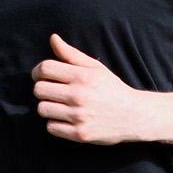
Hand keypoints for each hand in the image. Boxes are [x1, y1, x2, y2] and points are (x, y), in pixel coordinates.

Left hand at [32, 34, 148, 143]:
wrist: (135, 115)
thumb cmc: (112, 89)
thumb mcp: (95, 68)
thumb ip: (71, 54)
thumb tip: (53, 38)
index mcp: (83, 76)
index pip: (45, 69)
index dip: (37, 72)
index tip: (40, 76)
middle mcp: (79, 95)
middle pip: (39, 90)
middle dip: (42, 89)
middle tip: (52, 92)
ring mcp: (79, 116)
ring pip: (42, 109)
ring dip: (47, 107)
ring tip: (59, 106)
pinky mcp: (80, 133)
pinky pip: (51, 127)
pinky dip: (55, 123)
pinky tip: (66, 119)